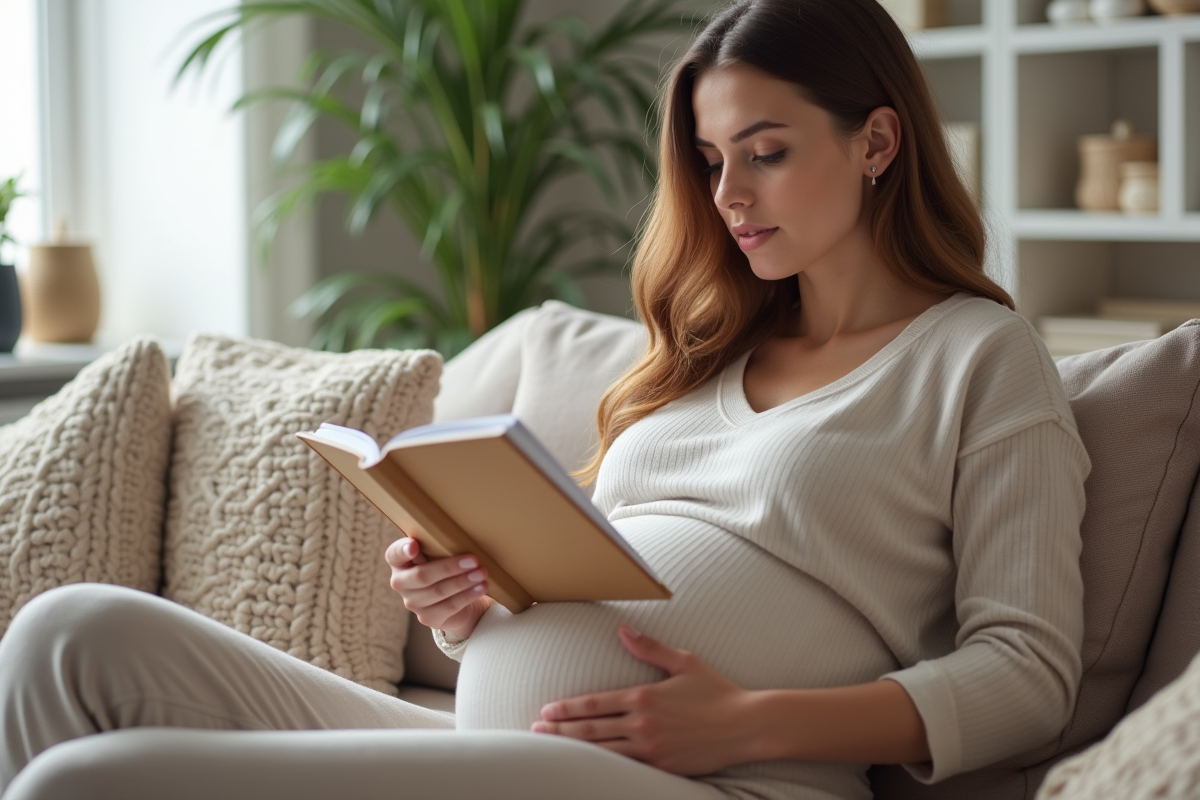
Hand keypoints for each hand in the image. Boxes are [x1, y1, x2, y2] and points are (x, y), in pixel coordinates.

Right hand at [384, 537, 494, 639]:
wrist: (455, 599)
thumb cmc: (445, 567)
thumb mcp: (439, 553)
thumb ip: (437, 545)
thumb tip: (458, 536)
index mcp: (399, 561)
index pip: (394, 554)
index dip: (402, 550)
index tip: (414, 546)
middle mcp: (400, 583)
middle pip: (422, 575)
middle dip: (449, 567)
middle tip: (473, 560)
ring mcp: (412, 603)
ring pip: (438, 592)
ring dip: (463, 582)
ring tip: (482, 573)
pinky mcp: (427, 618)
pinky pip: (449, 606)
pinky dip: (467, 596)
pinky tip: (480, 588)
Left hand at [531, 624, 759, 775]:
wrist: (746, 726)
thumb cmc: (717, 691)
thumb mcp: (684, 661)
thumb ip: (650, 648)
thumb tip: (623, 630)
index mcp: (644, 696)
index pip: (594, 704)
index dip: (567, 708)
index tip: (547, 709)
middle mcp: (643, 724)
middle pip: (591, 730)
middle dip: (560, 730)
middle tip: (537, 730)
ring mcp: (651, 749)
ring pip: (603, 752)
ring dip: (574, 750)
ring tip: (552, 749)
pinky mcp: (663, 767)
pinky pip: (626, 768)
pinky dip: (603, 767)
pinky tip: (589, 767)